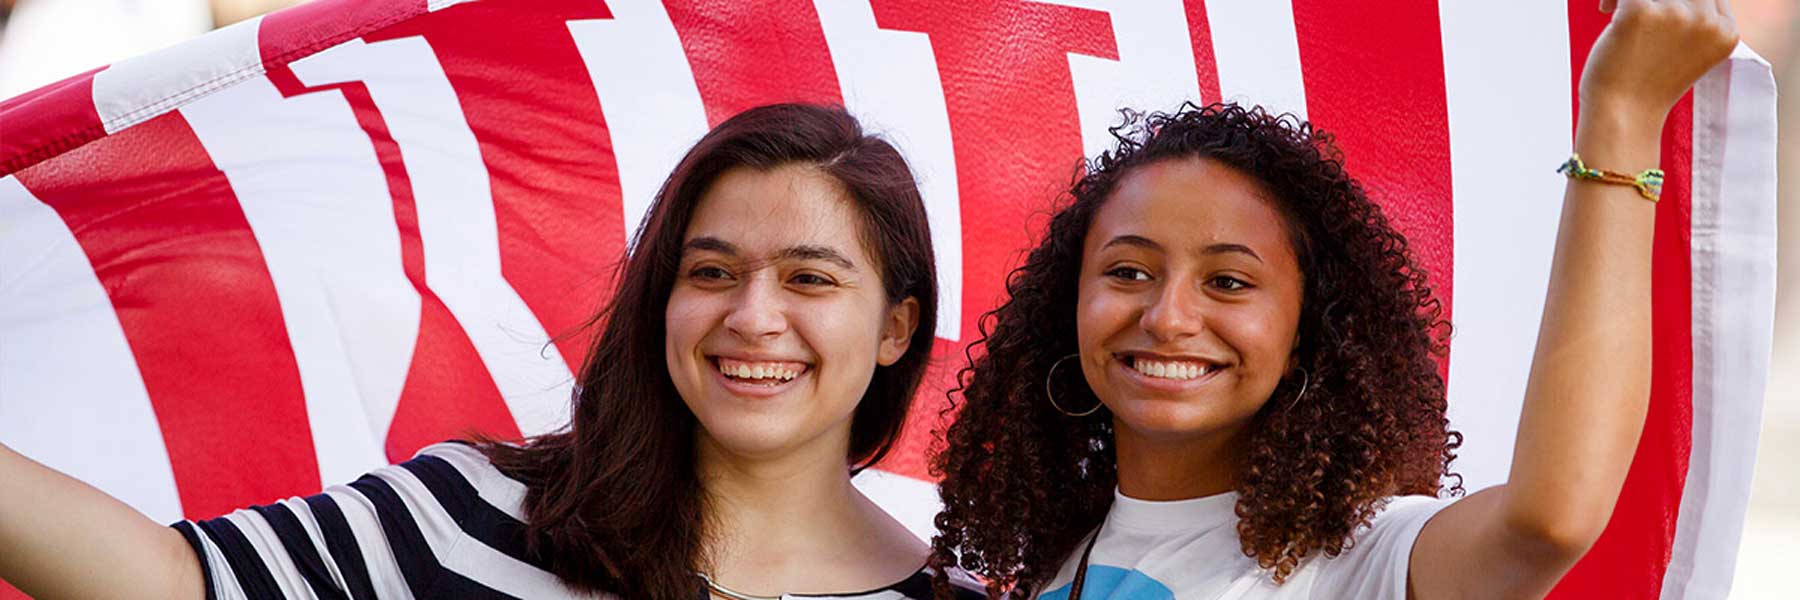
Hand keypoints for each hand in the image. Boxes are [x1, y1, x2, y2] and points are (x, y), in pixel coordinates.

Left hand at [1580, 0, 1738, 123]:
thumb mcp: (1685, 51)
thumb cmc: (1645, 86)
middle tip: (1632, 5)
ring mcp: (1676, 15)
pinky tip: (1607, 11)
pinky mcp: (1640, 12)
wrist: (1623, 117)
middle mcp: (1707, 21)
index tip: (1656, 10)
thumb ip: (1692, 20)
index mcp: (1725, 31)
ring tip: (1615, 9)